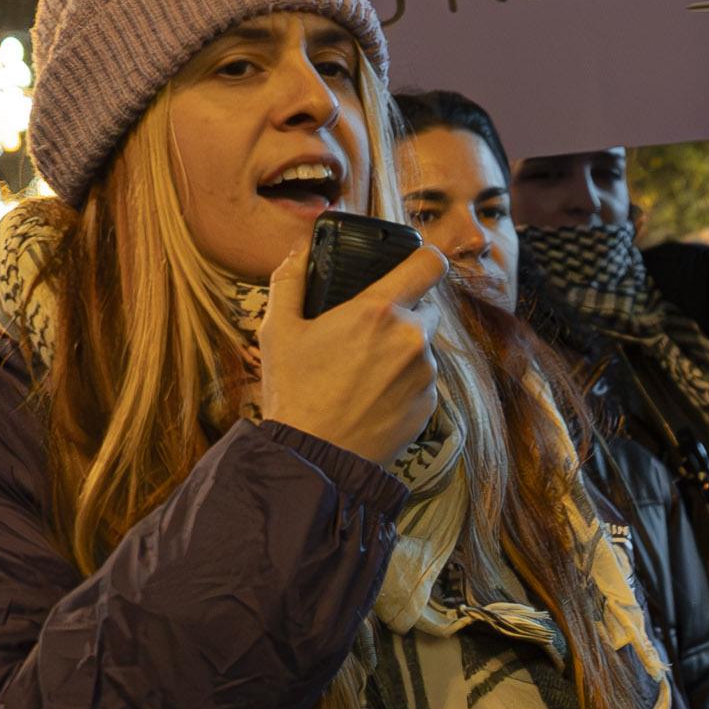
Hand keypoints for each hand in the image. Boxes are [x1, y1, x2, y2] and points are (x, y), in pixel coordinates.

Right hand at [251, 235, 441, 469]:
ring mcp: (425, 374)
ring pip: (424, 346)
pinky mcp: (429, 405)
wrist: (314, 457)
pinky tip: (372, 396)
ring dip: (403, 349)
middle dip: (405, 311)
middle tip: (369, 330)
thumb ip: (290, 280)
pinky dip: (404, 382)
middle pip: (428, 306)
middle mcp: (411, 338)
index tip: (413, 263)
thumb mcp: (278, 330)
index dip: (424, 258)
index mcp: (379, 310)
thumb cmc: (294, 392)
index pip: (430, 263)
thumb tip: (300, 251)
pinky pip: (423, 380)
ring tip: (363, 371)